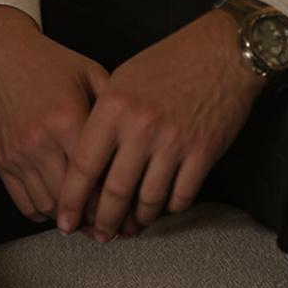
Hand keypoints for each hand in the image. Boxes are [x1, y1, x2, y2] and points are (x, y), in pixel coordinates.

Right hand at [0, 6, 110, 222]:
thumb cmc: (46, 61)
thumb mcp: (89, 72)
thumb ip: (115, 105)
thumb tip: (141, 136)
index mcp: (67, 119)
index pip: (97, 177)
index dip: (116, 201)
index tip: (130, 212)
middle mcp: (40, 142)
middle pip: (74, 199)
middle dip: (97, 219)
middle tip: (114, 226)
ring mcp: (17, 155)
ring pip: (49, 207)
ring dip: (71, 220)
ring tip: (89, 223)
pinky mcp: (1, 161)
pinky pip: (24, 203)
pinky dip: (44, 214)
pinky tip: (60, 210)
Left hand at [54, 9, 261, 242]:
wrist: (223, 51)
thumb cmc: (170, 61)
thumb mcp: (124, 78)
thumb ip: (104, 116)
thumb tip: (90, 158)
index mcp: (113, 107)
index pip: (84, 165)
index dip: (71, 199)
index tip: (64, 219)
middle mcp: (141, 127)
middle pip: (114, 191)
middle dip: (103, 221)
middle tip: (98, 236)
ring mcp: (174, 142)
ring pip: (149, 199)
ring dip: (138, 220)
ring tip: (131, 228)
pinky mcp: (204, 152)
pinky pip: (182, 194)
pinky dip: (170, 207)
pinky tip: (162, 208)